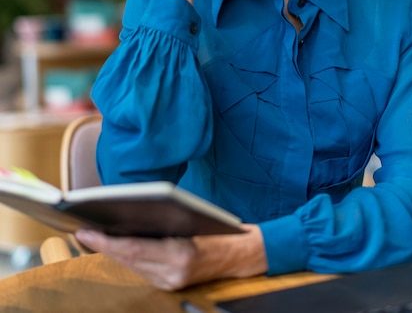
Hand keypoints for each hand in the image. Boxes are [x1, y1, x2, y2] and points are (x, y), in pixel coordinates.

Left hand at [76, 224, 266, 290]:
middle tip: (82, 231)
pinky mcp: (172, 284)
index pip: (133, 249)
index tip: (85, 230)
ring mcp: (173, 282)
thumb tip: (130, 212)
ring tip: (93, 237)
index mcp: (180, 254)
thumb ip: (165, 219)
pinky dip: (127, 258)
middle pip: (129, 260)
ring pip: (133, 266)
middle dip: (103, 246)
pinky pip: (142, 270)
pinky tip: (116, 247)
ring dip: (112, 252)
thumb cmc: (221, 228)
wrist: (244, 253)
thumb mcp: (194, 217)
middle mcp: (174, 273)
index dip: (106, 241)